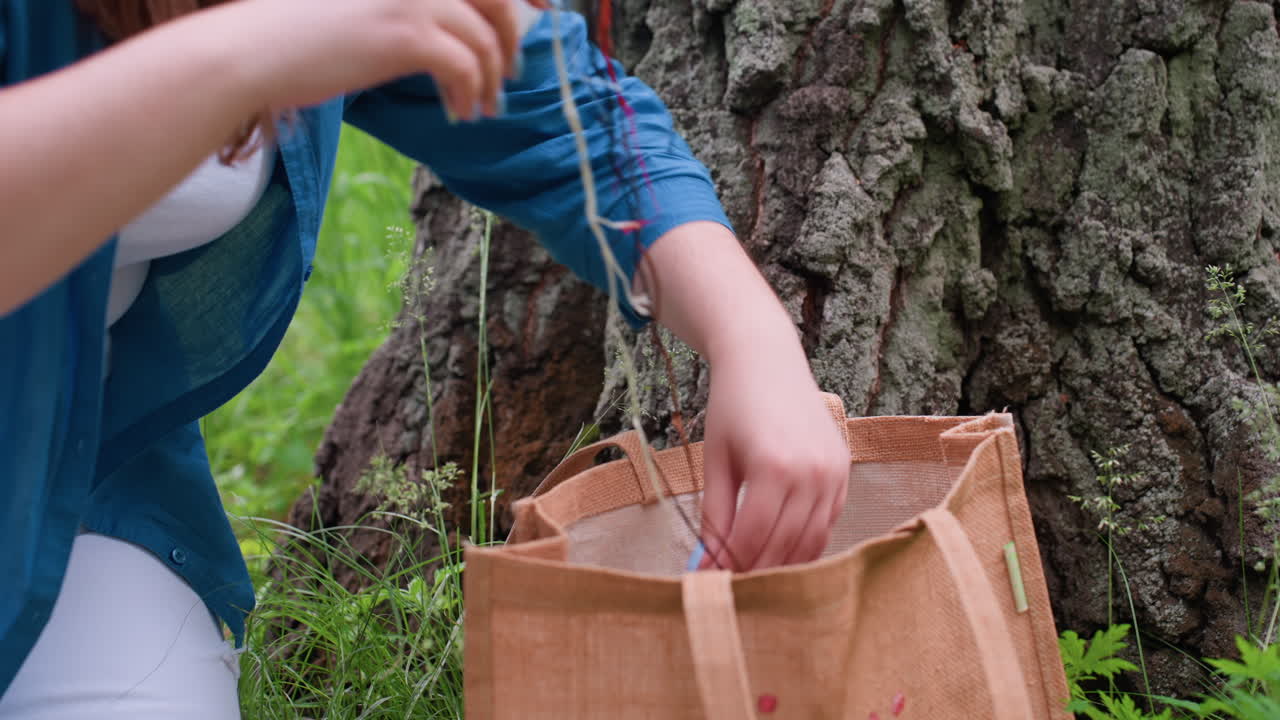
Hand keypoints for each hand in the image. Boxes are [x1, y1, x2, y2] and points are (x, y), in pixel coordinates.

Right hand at [241, 0, 550, 118]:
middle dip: (512, 39)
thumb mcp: (356, 8)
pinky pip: (465, 67)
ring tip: (482, 107)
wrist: (251, 51)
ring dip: (491, 80)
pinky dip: (469, 94)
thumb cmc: (292, 35)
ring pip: (486, 39)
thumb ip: (403, 9)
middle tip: (509, 73)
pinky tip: (458, 113)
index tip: (545, 9)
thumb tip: (447, 30)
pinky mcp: (407, 34)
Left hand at [696, 347, 849, 571]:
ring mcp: (834, 473)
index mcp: (774, 467)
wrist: (766, 361)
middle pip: (784, 545)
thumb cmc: (733, 407)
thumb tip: (707, 561)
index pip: (752, 537)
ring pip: (811, 541)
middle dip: (754, 571)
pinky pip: (828, 523)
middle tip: (729, 586)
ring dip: (782, 564)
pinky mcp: (844, 471)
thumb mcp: (717, 460)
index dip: (728, 564)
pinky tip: (782, 551)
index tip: (708, 581)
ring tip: (752, 574)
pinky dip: (806, 543)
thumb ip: (715, 513)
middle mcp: (812, 473)